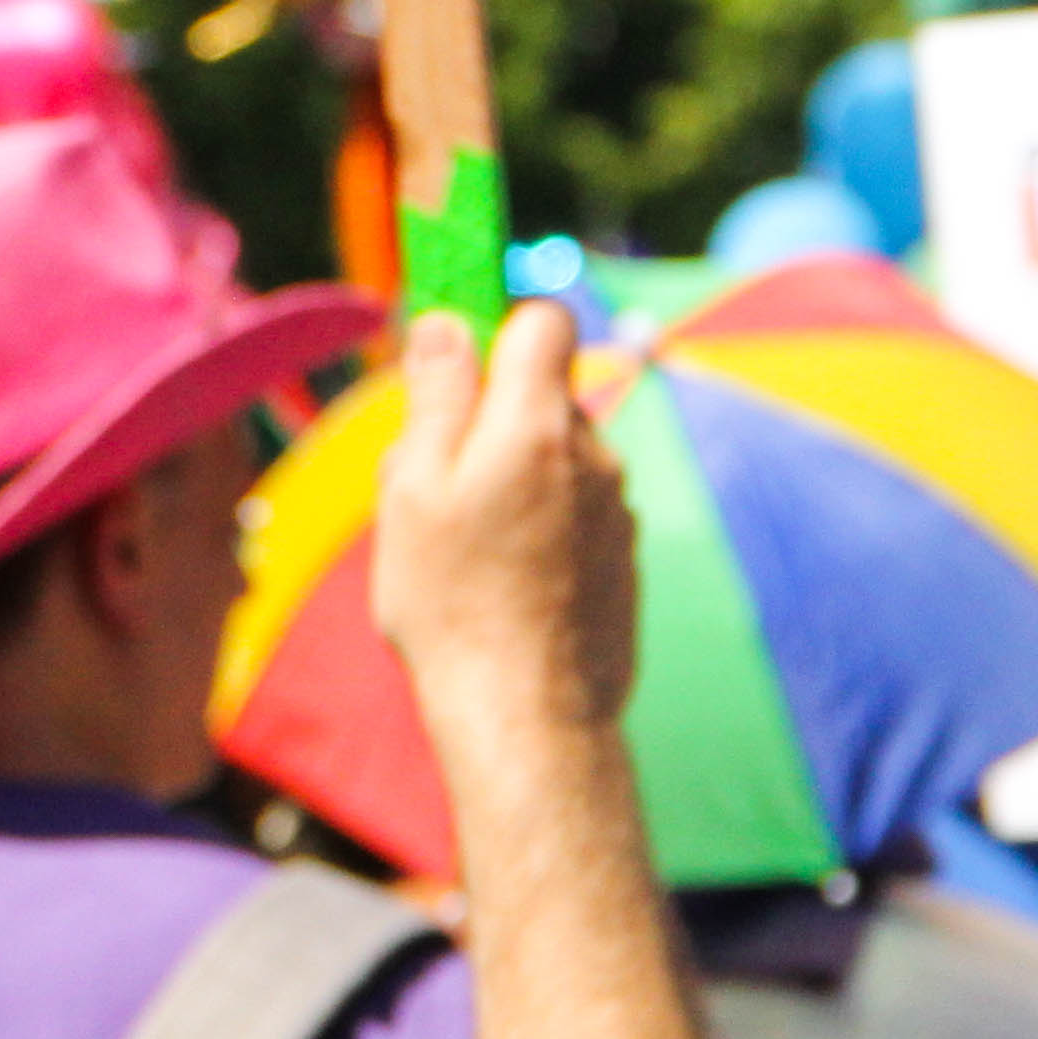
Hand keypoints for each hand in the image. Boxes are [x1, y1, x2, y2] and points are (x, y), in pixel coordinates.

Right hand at [367, 300, 636, 743]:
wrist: (529, 717)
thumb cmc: (453, 600)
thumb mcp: (413, 487)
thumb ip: (437, 395)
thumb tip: (446, 321)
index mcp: (536, 424)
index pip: (545, 321)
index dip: (500, 325)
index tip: (457, 357)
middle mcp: (593, 455)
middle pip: (542, 395)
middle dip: (491, 416)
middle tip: (434, 481)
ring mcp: (617, 509)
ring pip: (555, 457)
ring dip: (514, 477)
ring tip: (465, 547)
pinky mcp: (624, 558)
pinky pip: (574, 509)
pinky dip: (541, 524)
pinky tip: (505, 582)